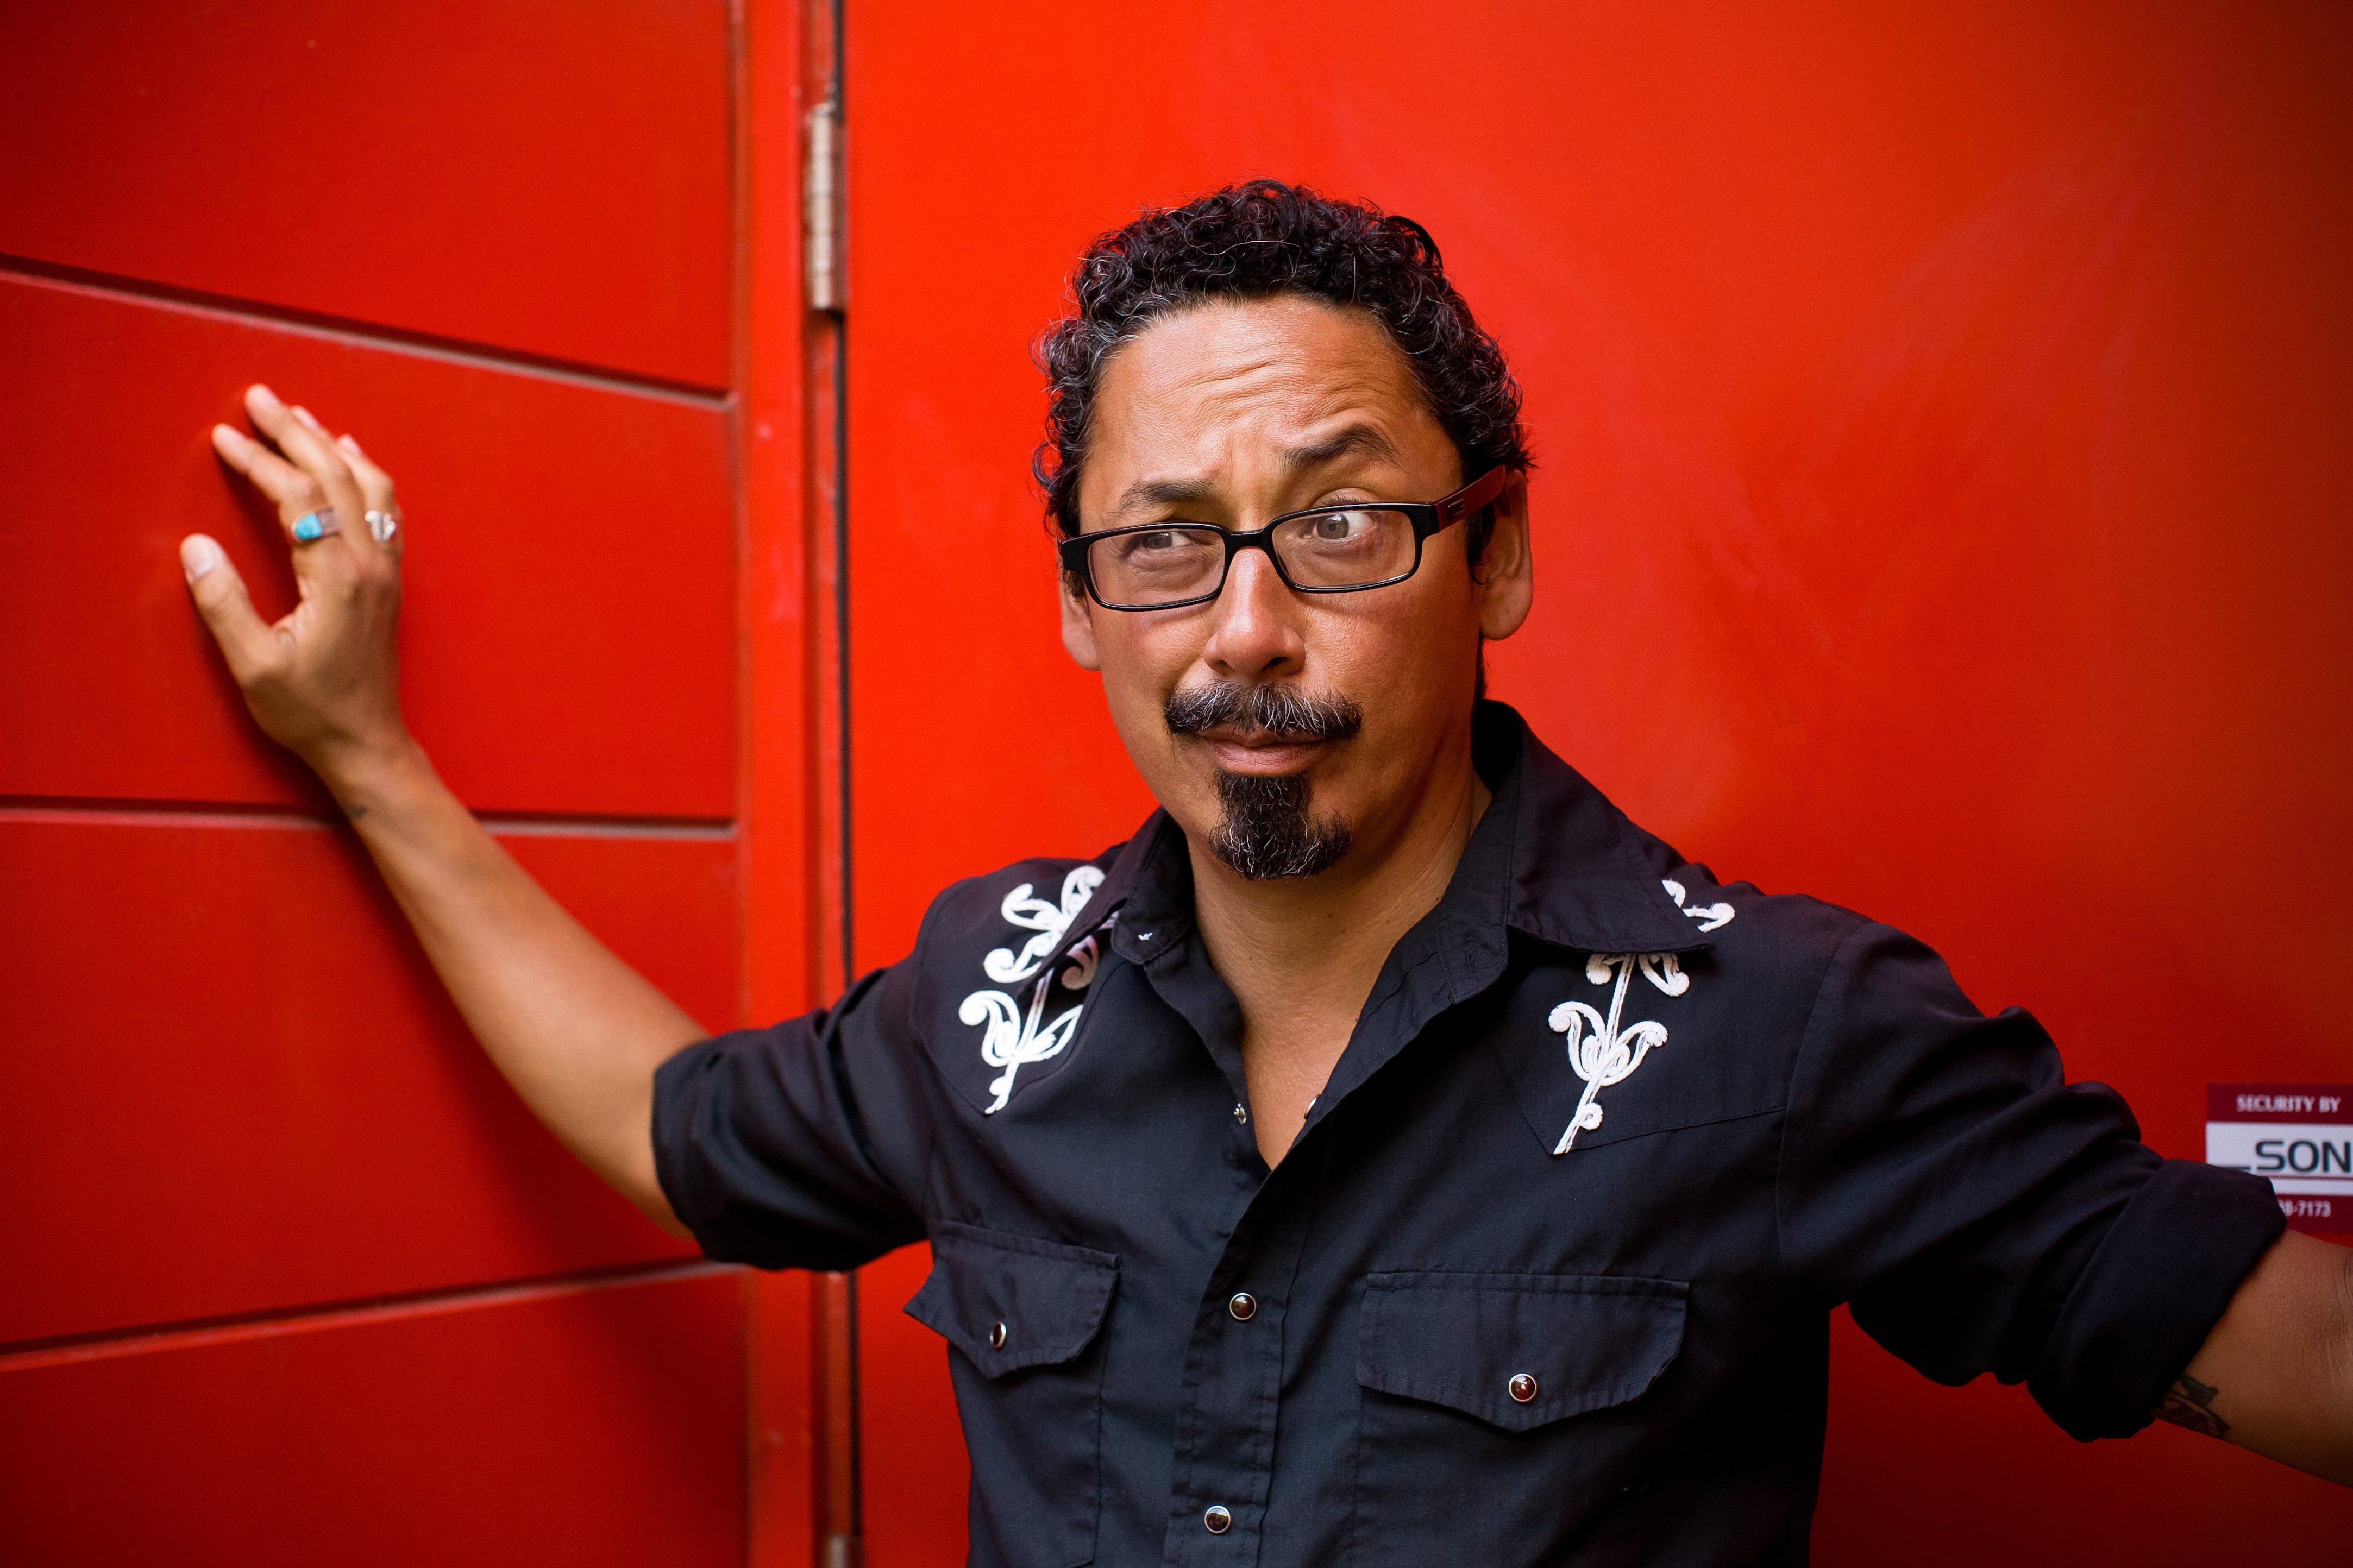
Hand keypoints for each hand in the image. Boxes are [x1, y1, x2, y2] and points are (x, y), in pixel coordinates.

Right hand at [183, 384, 412, 792]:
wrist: (366, 743)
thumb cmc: (311, 711)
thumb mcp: (254, 666)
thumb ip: (223, 604)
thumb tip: (195, 548)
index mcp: (338, 578)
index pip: (300, 497)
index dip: (261, 461)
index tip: (225, 437)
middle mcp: (371, 564)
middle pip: (338, 476)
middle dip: (296, 432)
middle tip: (258, 398)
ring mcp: (387, 569)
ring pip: (369, 486)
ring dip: (332, 446)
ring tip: (298, 417)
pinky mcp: (390, 580)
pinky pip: (385, 508)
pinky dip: (363, 473)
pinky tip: (348, 458)